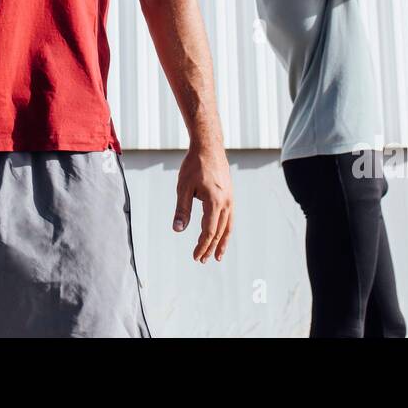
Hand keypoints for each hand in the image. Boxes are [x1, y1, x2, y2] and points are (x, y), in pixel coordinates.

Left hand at [173, 142, 233, 262]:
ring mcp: (230, 198)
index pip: (209, 231)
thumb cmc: (194, 165)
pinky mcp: (230, 194)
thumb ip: (182, 210)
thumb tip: (178, 230)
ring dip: (222, 242)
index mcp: (215, 202)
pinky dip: (226, 229)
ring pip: (228, 226)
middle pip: (220, 231)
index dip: (202, 245)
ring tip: (218, 255)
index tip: (195, 257)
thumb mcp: (183, 187)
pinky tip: (221, 234)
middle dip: (211, 247)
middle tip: (203, 260)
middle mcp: (226, 202)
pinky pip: (230, 217)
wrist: (209, 146)